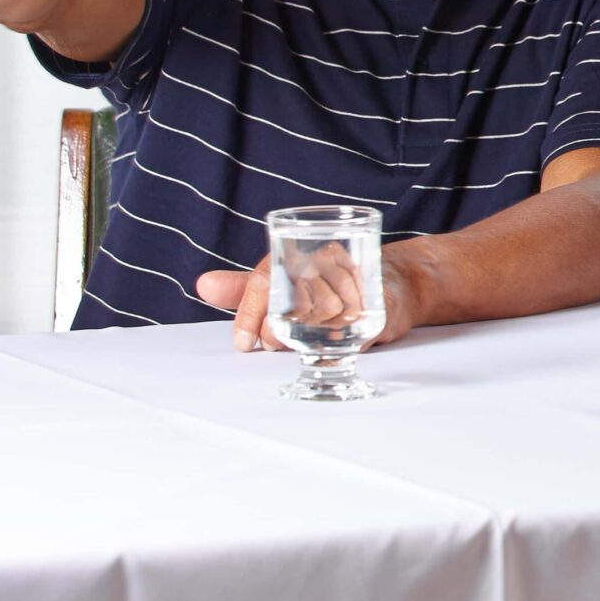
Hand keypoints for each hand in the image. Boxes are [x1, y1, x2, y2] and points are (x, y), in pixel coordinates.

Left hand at [195, 242, 427, 353]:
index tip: (242, 343)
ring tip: (298, 347)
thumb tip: (202, 285)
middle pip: (293, 295)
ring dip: (307, 335)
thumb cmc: (332, 283)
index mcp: (301, 250)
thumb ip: (244, 287)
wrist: (396, 281)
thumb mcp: (284, 281)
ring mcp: (359, 282)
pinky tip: (332, 350)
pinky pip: (361, 327)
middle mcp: (328, 259)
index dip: (250, 312)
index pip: (265, 277)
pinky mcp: (385, 304)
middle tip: (270, 345)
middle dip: (276, 325)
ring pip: (324, 312)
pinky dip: (342, 343)